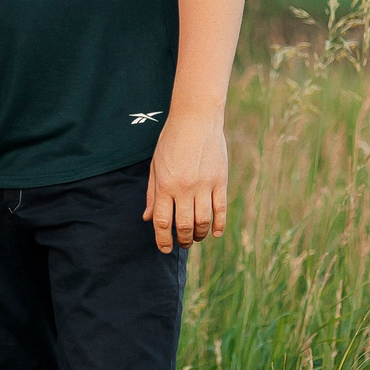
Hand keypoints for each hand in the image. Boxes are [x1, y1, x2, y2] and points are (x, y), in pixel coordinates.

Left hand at [144, 110, 227, 253]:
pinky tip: (215, 232)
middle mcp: (184, 188)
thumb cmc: (171, 142)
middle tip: (183, 244)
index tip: (165, 249)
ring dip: (200, 235)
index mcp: (165, 185)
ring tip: (197, 237)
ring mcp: (204, 185)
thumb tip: (148, 218)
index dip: (163, 239)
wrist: (195, 121)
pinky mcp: (220, 181)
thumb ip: (153, 193)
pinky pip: (221, 209)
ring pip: (204, 221)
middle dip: (183, 240)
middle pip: (185, 225)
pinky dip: (219, 224)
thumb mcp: (155, 166)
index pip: (163, 221)